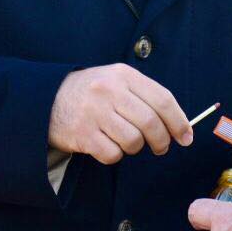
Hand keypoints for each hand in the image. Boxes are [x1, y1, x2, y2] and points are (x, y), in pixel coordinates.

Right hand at [49, 63, 191, 163]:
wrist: (45, 98)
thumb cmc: (91, 93)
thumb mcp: (116, 81)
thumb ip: (145, 96)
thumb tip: (179, 124)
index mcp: (123, 75)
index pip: (162, 99)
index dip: (179, 121)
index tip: (186, 137)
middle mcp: (109, 91)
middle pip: (151, 123)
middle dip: (162, 141)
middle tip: (161, 148)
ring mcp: (94, 113)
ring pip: (133, 141)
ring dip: (135, 148)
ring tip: (127, 142)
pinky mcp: (82, 134)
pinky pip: (112, 154)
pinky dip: (115, 155)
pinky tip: (107, 145)